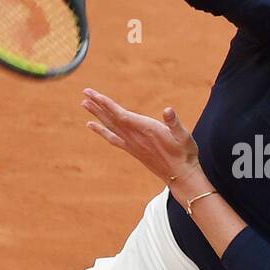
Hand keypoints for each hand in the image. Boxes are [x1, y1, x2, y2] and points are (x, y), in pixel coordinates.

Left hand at [81, 88, 202, 185]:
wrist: (181, 176)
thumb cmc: (185, 154)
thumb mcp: (184, 136)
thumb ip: (175, 123)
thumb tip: (168, 111)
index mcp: (146, 130)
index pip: (122, 115)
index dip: (108, 105)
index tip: (95, 95)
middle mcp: (135, 138)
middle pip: (112, 119)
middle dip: (98, 105)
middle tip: (85, 92)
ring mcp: (132, 145)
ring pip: (110, 126)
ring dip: (97, 114)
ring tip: (85, 104)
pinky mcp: (132, 150)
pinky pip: (112, 138)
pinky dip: (101, 130)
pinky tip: (93, 125)